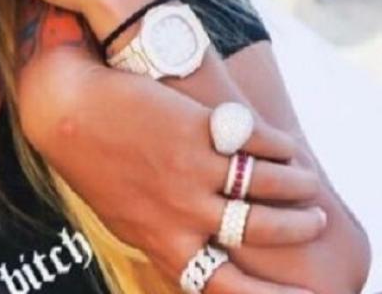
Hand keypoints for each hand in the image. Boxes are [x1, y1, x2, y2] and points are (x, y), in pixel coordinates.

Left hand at [16, 35, 325, 293]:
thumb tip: (198, 261)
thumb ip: (165, 237)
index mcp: (165, 242)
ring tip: (308, 183)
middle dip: (298, 229)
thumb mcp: (127, 215)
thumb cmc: (94, 162)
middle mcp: (182, 213)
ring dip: (298, 187)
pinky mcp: (196, 130)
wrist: (65, 107)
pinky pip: (257, 145)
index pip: (226, 286)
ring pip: (268, 189)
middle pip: (262, 233)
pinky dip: (280, 148)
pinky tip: (287, 148)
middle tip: (316, 222)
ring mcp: (190, 172)